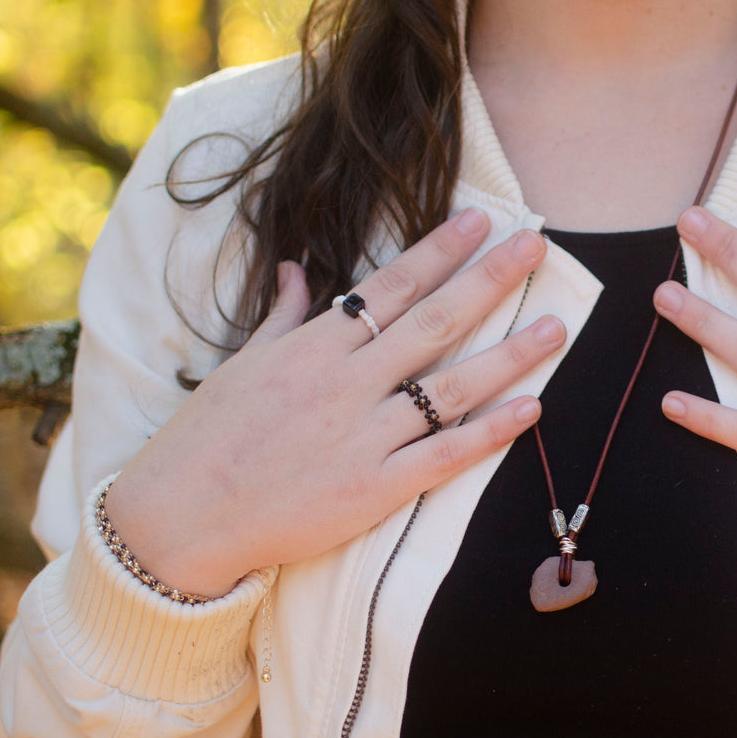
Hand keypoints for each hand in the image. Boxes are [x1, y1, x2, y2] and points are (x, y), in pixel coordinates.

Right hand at [105, 209, 563, 596]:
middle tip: (534, 246)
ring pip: (452, 387)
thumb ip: (281, 316)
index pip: (388, 287)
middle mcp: (345, 385)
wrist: (180, 518)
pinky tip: (531, 409)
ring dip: (510, 355)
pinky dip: (490, 432)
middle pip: (432, 323)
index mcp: (313, 349)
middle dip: (488, 280)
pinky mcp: (375, 489)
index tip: (480, 220)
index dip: (438, 251)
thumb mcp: (241, 364)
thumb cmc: (206, 438)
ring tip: (556, 328)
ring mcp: (363, 437)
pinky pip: (446, 455)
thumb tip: (295, 268)